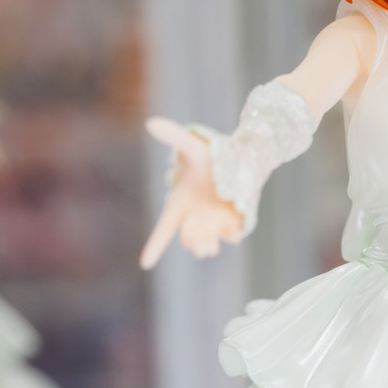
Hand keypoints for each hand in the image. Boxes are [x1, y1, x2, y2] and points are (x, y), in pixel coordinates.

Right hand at [140, 117, 244, 268]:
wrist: (243, 158)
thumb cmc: (213, 152)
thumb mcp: (193, 145)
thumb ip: (174, 136)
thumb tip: (151, 122)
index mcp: (180, 203)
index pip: (164, 229)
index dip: (154, 247)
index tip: (144, 264)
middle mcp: (195, 217)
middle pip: (187, 242)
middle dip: (192, 242)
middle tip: (200, 230)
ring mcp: (214, 223)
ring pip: (206, 246)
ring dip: (206, 246)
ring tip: (212, 240)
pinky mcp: (233, 224)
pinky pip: (231, 239)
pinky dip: (230, 234)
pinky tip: (232, 221)